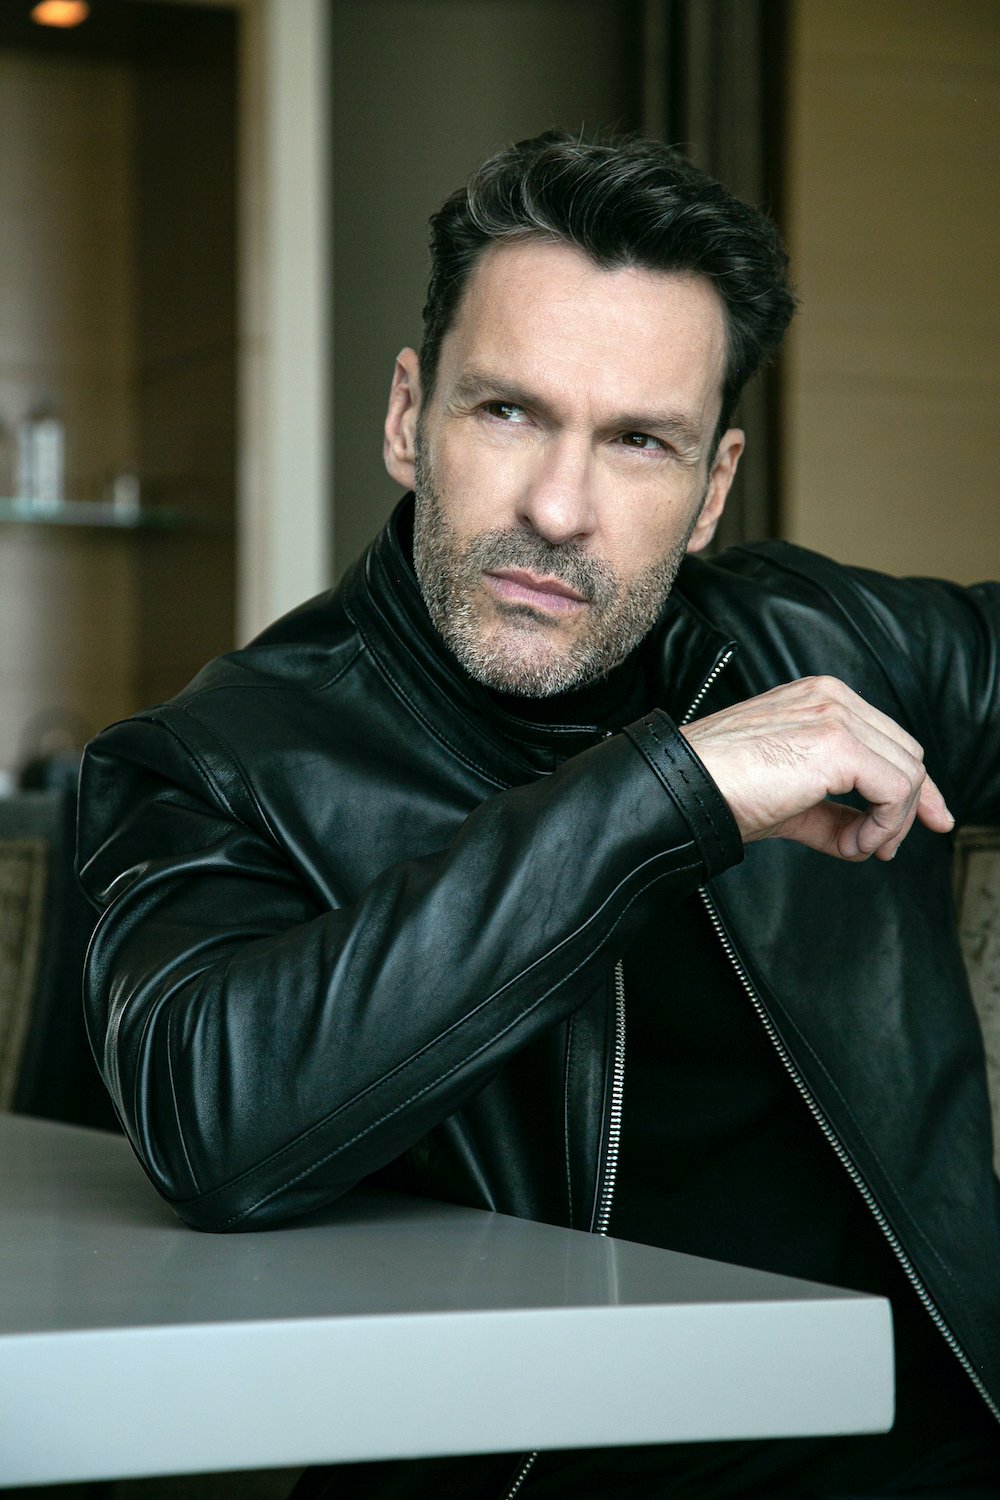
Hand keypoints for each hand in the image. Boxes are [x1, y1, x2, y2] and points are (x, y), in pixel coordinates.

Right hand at [681, 676, 953, 861]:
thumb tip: (867, 840)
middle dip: (908, 808)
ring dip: (891, 822)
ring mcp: (836, 715)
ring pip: (908, 772)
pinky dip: (884, 826)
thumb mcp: (791, 802)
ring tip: (855, 848)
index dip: (914, 786)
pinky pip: (894, 790)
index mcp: (820, 698)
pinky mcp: (838, 743)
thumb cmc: (719, 789)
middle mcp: (832, 697)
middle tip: (882, 849)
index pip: (890, 738)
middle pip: (907, 753)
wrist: (685, 787)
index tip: (928, 820)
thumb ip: (833, 814)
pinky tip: (854, 845)